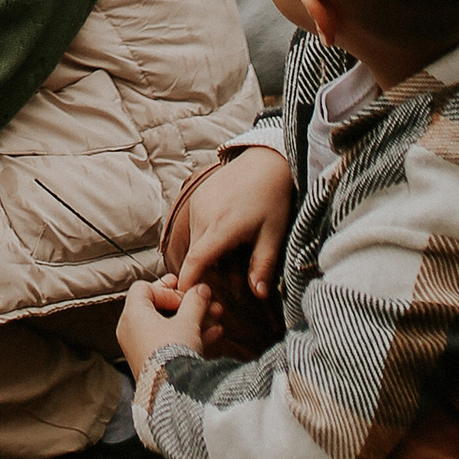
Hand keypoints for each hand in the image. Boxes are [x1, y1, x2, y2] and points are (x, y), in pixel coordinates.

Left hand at [119, 271, 213, 384]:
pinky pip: (169, 343)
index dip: (167, 288)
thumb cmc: (173, 354)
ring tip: (215, 317)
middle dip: (186, 305)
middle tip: (204, 302)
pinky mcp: (152, 364)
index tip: (186, 294)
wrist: (172, 393)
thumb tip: (200, 289)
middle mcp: (131, 331)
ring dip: (192, 320)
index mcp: (132, 315)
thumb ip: (194, 302)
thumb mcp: (188, 322)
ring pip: (167, 327)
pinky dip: (188, 337)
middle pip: (157, 308)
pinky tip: (213, 335)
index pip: (144, 289)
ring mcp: (140, 348)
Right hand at [165, 145, 295, 299]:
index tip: (185, 297)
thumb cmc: (273, 198)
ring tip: (233, 250)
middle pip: (195, 254)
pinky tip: (227, 232)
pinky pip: (196, 225)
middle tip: (225, 279)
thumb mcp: (273, 234)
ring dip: (206, 252)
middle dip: (204, 270)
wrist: (266, 161)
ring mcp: (198, 204)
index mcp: (222, 227)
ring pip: (195, 240)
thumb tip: (258, 294)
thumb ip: (262, 265)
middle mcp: (204, 215)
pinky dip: (206, 236)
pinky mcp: (197, 197)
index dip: (188, 281)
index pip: (196, 260)